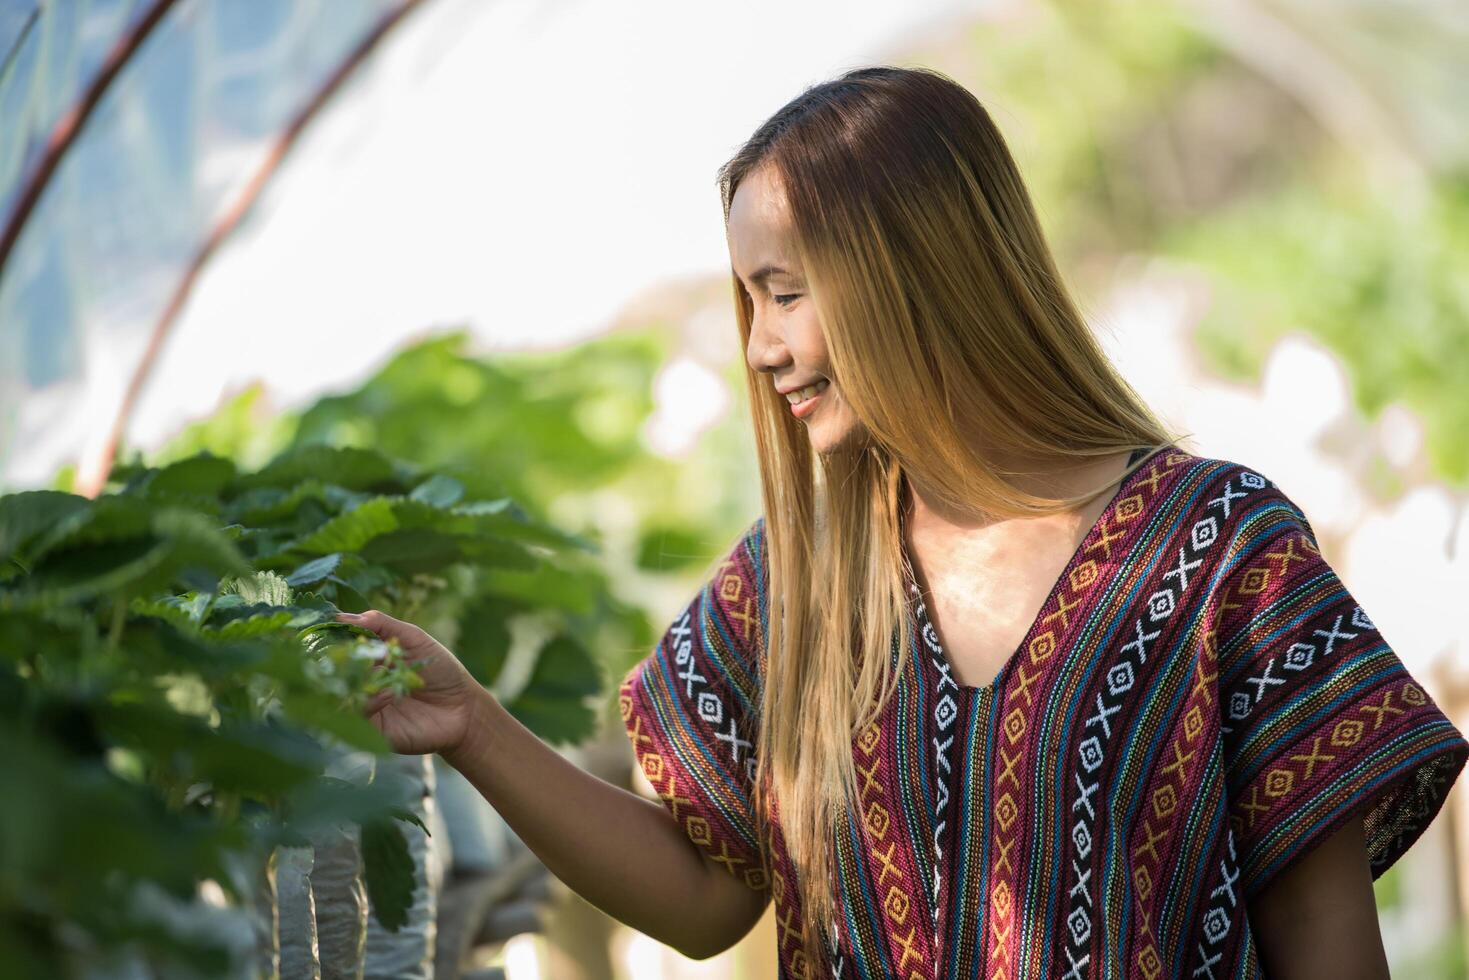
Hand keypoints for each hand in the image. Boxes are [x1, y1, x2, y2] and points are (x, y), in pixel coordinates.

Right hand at [335, 610, 479, 757]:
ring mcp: (367, 708)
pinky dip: (371, 702)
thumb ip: (381, 624)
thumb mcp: (413, 639)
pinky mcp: (375, 730)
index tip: (333, 627)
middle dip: (344, 660)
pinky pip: (361, 716)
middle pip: (336, 674)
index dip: (335, 640)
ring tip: (379, 669)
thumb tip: (342, 617)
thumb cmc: (442, 670)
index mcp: (368, 662)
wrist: (465, 707)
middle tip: (355, 651)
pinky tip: (390, 693)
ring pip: (343, 696)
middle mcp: (363, 685)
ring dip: (359, 680)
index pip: (340, 650)